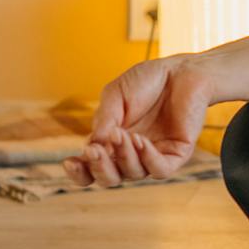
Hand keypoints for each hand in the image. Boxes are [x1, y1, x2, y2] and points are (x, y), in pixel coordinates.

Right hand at [63, 53, 215, 187]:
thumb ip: (104, 119)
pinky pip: (160, 169)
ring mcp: (153, 156)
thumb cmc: (146, 81)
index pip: (91, 168)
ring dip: (123, 156)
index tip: (68, 162)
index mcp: (110, 143)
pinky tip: (140, 140)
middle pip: (109, 178)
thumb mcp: (115, 96)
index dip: (78, 172)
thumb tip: (95, 145)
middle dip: (98, 168)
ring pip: (133, 173)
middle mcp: (130, 154)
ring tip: (122, 134)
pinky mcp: (176, 154)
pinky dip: (147, 158)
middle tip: (94, 150)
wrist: (180, 70)